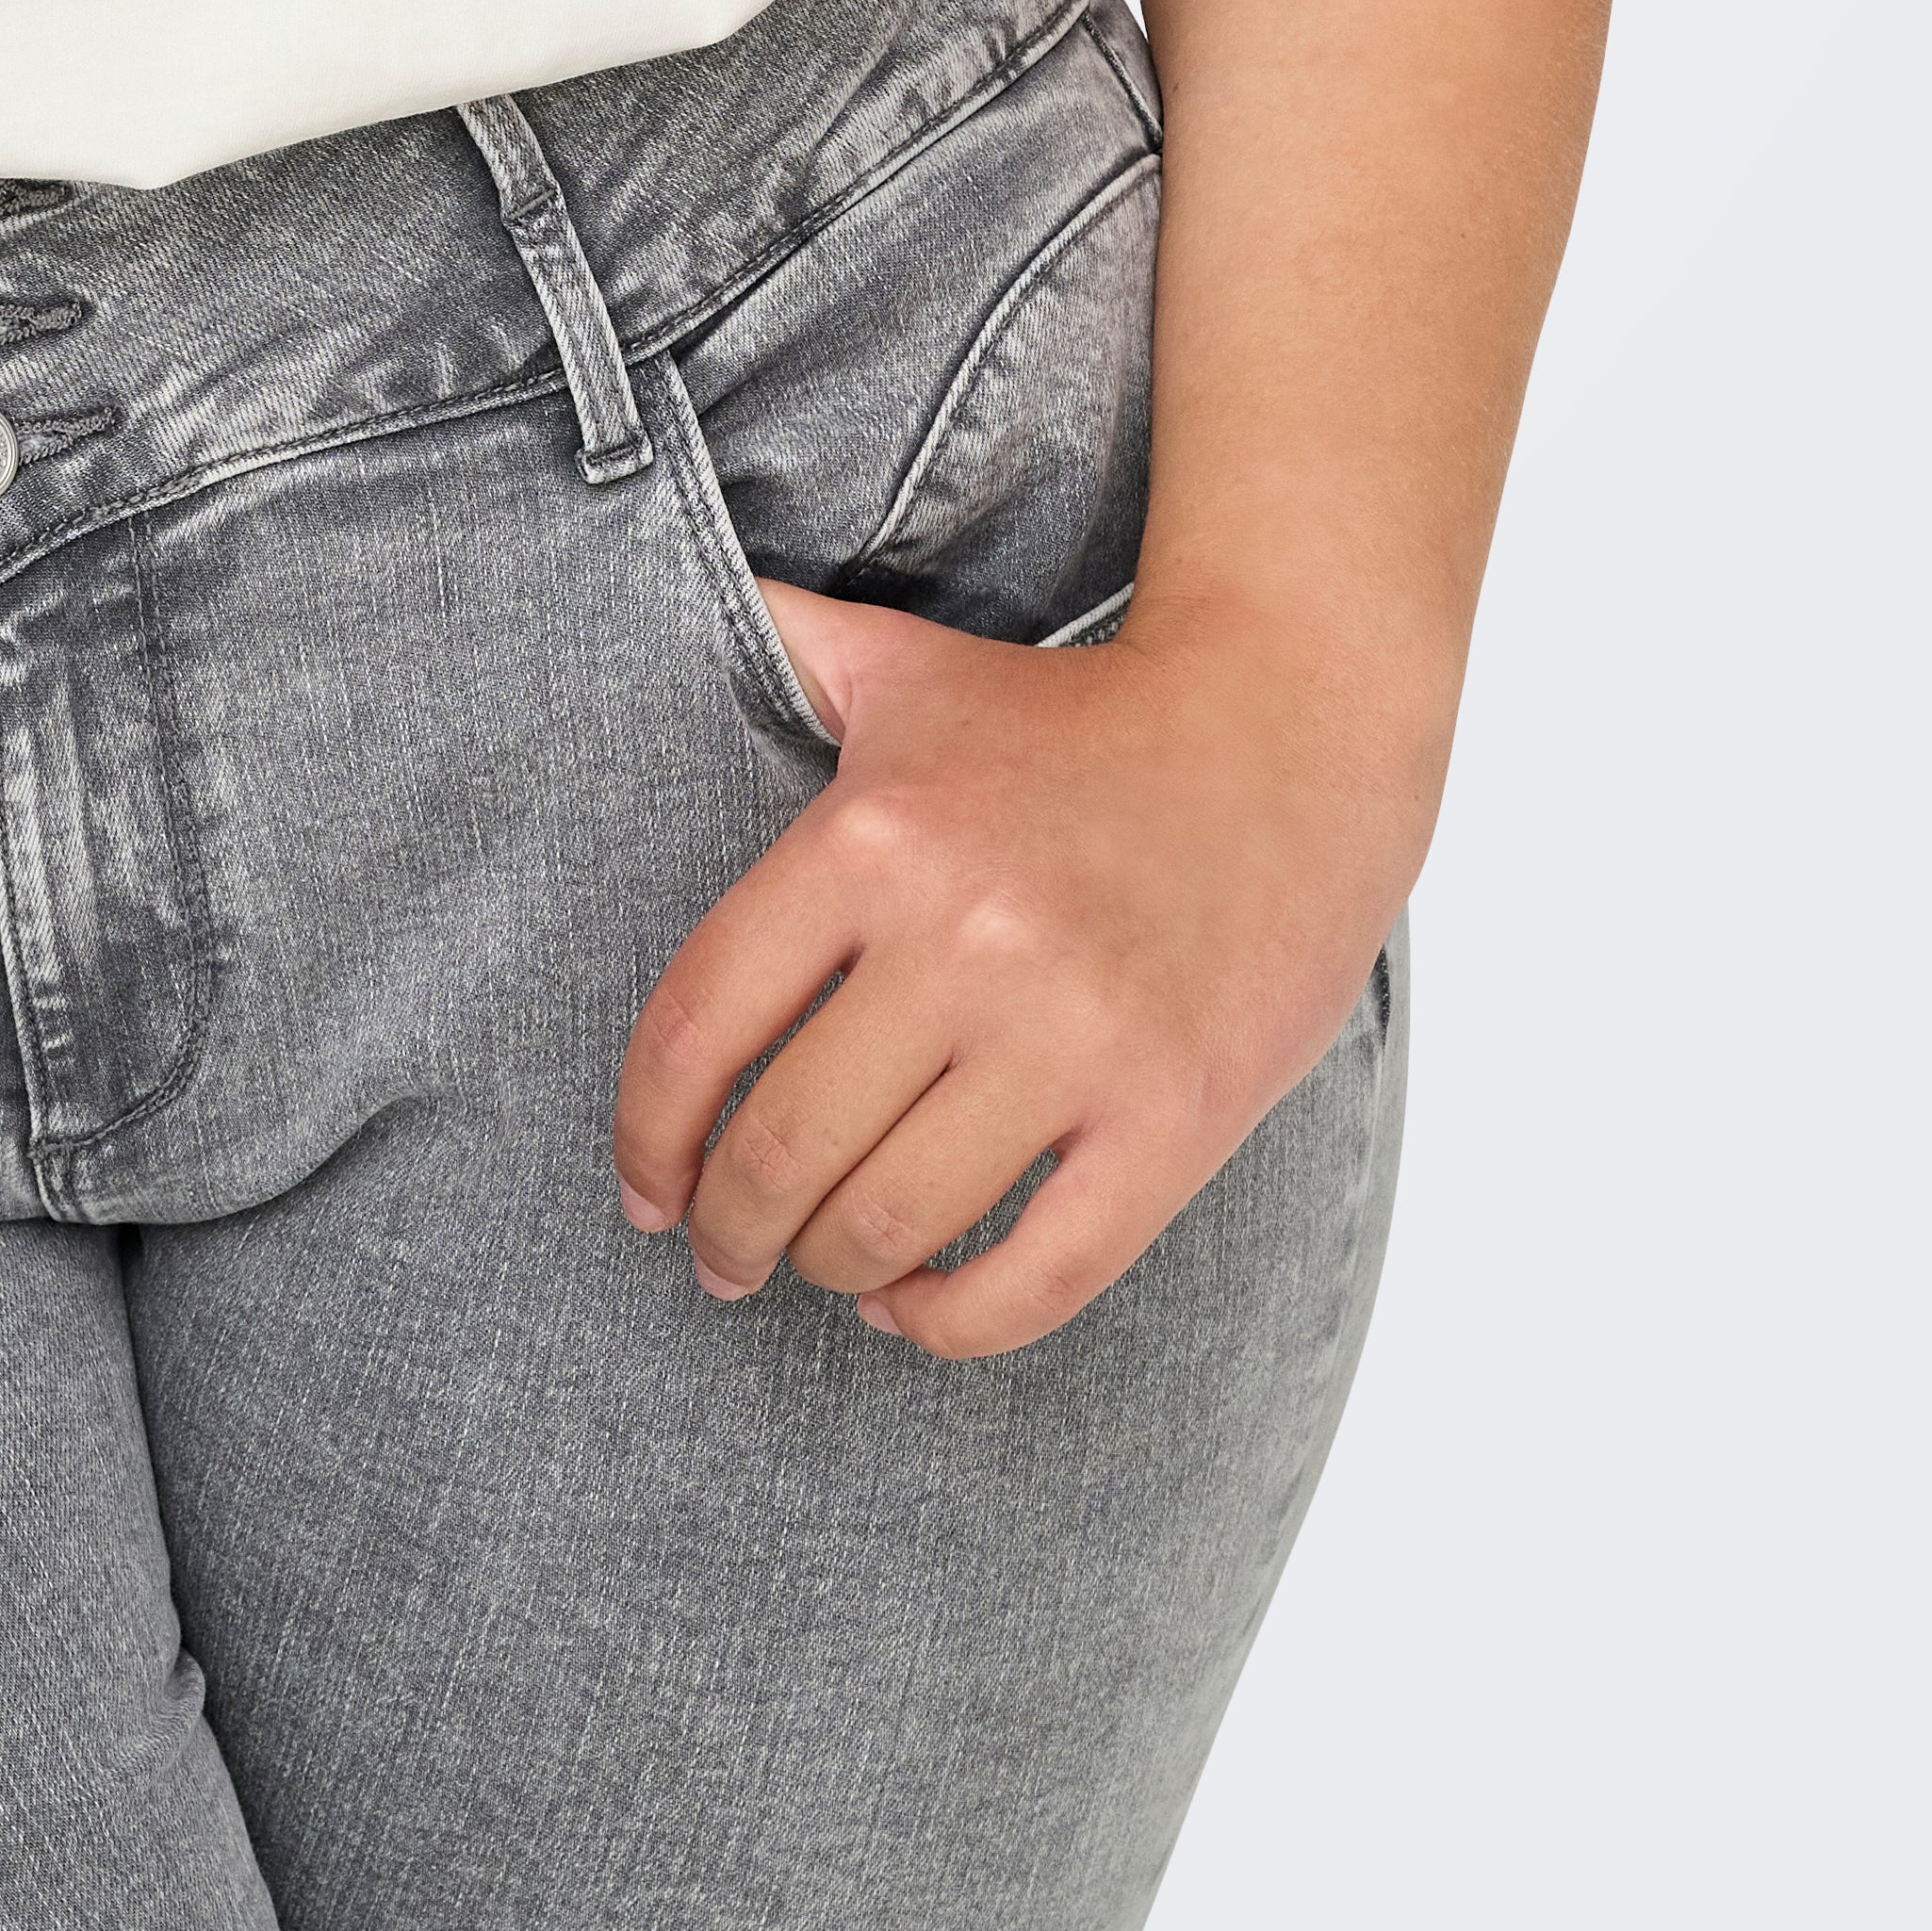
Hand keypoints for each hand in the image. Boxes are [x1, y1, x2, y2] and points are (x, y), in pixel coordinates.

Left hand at [608, 586, 1432, 1352]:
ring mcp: (1072, 1037)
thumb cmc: (1072, 716)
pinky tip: (914, 1304)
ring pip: (891, 1222)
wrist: (1290, 738)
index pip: (699, 1026)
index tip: (641, 1188)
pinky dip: (949, 1321)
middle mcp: (961, 940)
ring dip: (829, 1270)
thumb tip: (683, 608)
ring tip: (821, 1266)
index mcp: (872, 840)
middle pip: (782, 1146)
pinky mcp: (1171, 1119)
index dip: (646, 1135)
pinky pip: (1033, 1279)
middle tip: (722, 1255)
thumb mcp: (908, 666)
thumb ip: (783, 644)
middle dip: (728, 1231)